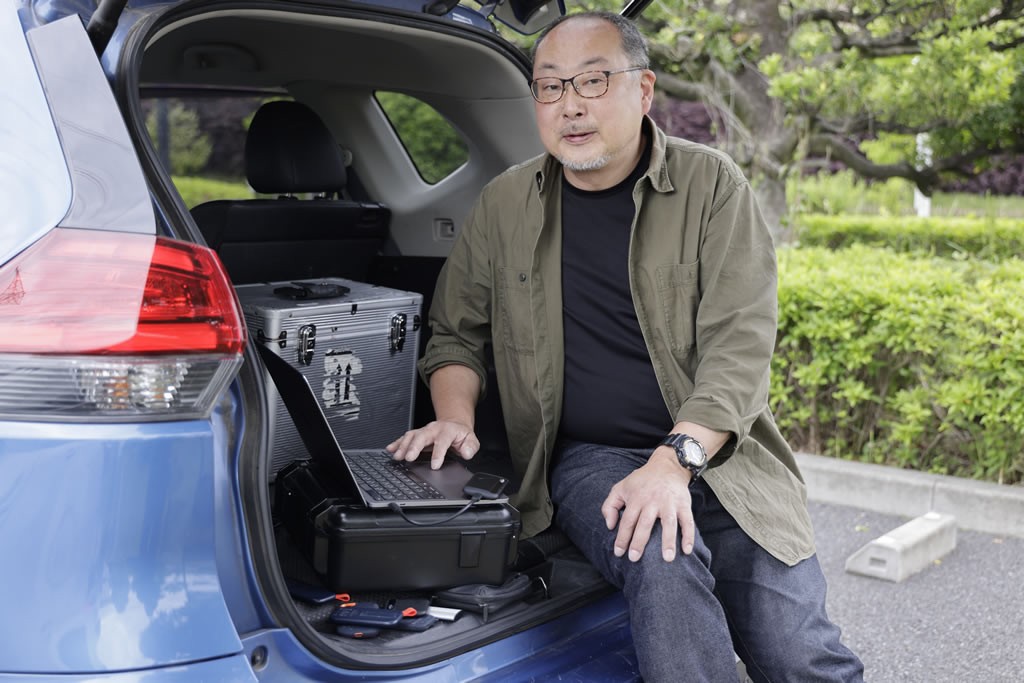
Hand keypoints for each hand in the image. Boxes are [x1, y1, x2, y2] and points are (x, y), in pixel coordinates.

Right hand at [386, 420, 479, 469]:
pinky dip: (397, 443)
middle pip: (422, 436)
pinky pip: (405, 437)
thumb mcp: (471, 440)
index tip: (435, 465)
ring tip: (397, 456)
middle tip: (409, 458)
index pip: (442, 442)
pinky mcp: (417, 434)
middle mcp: (434, 429)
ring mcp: (424, 431)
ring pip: (411, 436)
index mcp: (448, 431)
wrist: (454, 424)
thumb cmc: (461, 435)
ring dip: (403, 446)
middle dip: (414, 447)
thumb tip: (466, 453)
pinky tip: (390, 449)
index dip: (438, 454)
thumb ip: (470, 447)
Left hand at [600, 447, 694, 562]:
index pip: (627, 521)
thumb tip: (609, 526)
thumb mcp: (620, 488)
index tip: (619, 553)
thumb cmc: (641, 481)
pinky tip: (687, 550)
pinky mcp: (684, 504)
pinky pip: (687, 521)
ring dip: (668, 541)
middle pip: (644, 524)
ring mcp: (669, 503)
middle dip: (639, 542)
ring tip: (667, 559)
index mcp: (636, 499)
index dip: (622, 538)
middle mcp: (652, 501)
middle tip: (634, 558)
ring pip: (668, 524)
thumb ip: (609, 506)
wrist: (667, 466)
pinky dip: (688, 535)